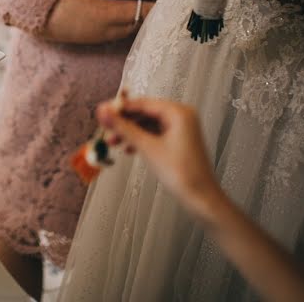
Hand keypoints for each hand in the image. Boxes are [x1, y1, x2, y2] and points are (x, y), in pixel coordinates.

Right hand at [97, 95, 223, 221]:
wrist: (201, 198)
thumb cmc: (183, 174)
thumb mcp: (147, 147)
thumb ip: (124, 128)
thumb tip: (104, 113)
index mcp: (178, 113)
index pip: (142, 103)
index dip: (120, 108)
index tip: (102, 112)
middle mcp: (181, 117)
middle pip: (144, 113)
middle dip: (124, 122)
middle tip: (105, 128)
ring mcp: (180, 129)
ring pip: (147, 125)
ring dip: (130, 133)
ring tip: (113, 142)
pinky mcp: (178, 141)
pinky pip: (154, 134)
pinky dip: (140, 140)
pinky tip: (128, 149)